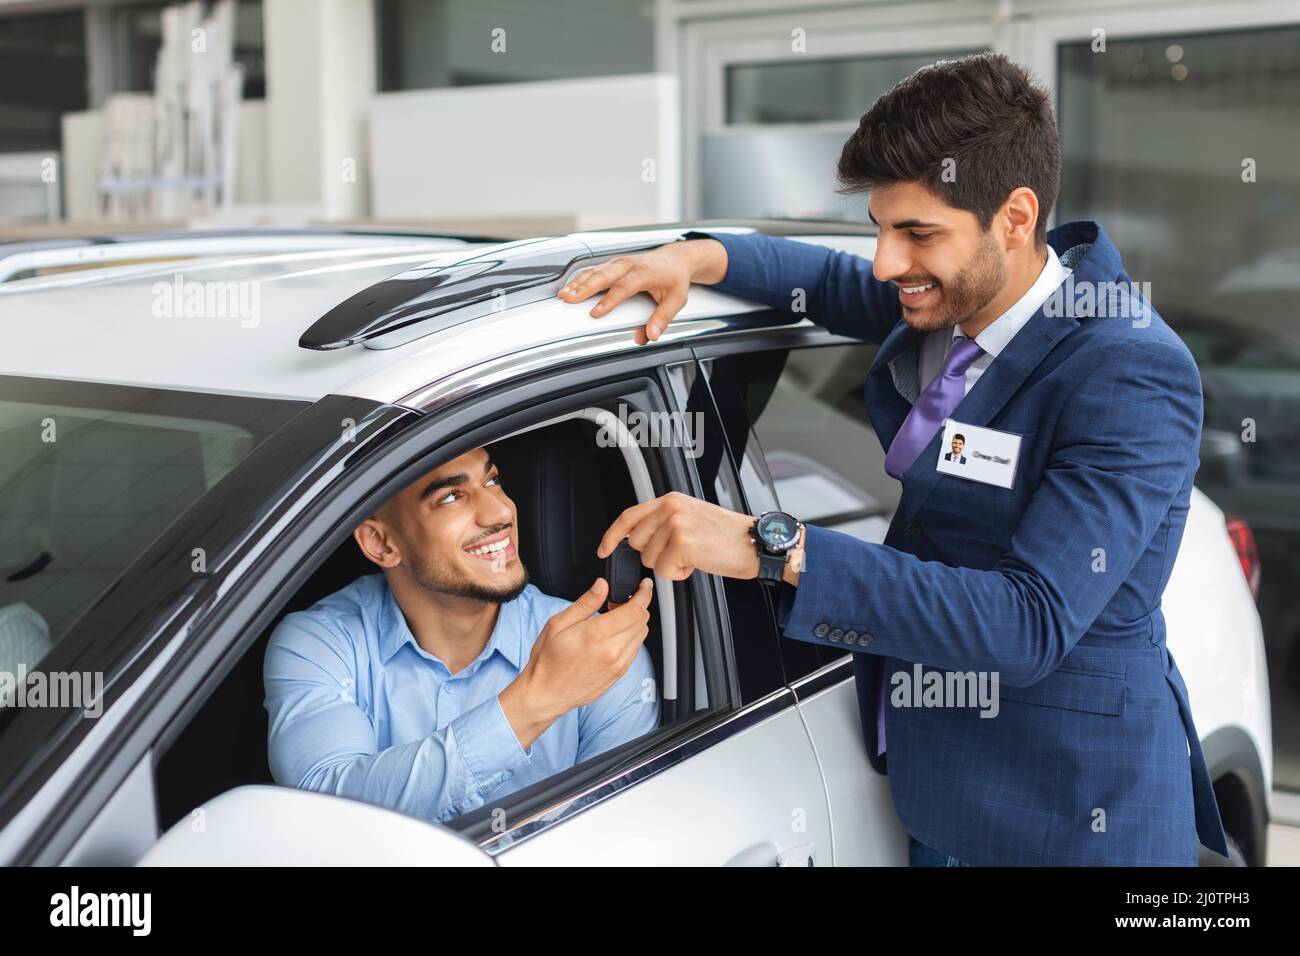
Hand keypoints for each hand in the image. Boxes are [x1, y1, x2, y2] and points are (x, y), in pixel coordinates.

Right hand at [500, 577, 653, 748]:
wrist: (546, 693)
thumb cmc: (548, 661)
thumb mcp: (558, 624)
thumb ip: (585, 603)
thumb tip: (602, 585)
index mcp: (596, 635)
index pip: (634, 610)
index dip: (643, 594)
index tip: (644, 586)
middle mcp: (612, 651)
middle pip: (641, 620)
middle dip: (636, 605)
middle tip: (617, 602)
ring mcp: (618, 665)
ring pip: (641, 635)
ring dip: (635, 621)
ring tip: (614, 619)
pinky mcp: (619, 674)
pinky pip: (635, 649)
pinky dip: (631, 637)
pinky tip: (614, 635)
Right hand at [556, 238, 727, 344]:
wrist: (675, 259)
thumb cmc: (675, 279)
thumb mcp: (676, 300)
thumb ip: (663, 318)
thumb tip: (650, 336)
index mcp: (645, 272)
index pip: (624, 287)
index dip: (609, 301)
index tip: (596, 312)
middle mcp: (629, 264)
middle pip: (603, 276)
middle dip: (584, 288)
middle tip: (569, 299)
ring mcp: (619, 262)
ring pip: (594, 271)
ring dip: (577, 283)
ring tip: (563, 295)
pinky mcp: (612, 264)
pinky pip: (593, 270)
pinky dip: (579, 278)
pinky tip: (568, 287)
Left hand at [596, 491, 759, 581]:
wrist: (754, 543)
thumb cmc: (727, 536)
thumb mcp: (691, 518)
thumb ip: (664, 522)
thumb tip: (638, 539)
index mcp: (671, 500)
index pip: (629, 516)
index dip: (612, 535)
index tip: (603, 549)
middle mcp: (671, 508)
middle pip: (637, 543)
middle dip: (654, 555)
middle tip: (681, 553)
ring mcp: (676, 524)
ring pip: (649, 560)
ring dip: (669, 566)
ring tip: (694, 556)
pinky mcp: (682, 543)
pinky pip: (663, 572)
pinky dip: (679, 574)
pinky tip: (697, 563)